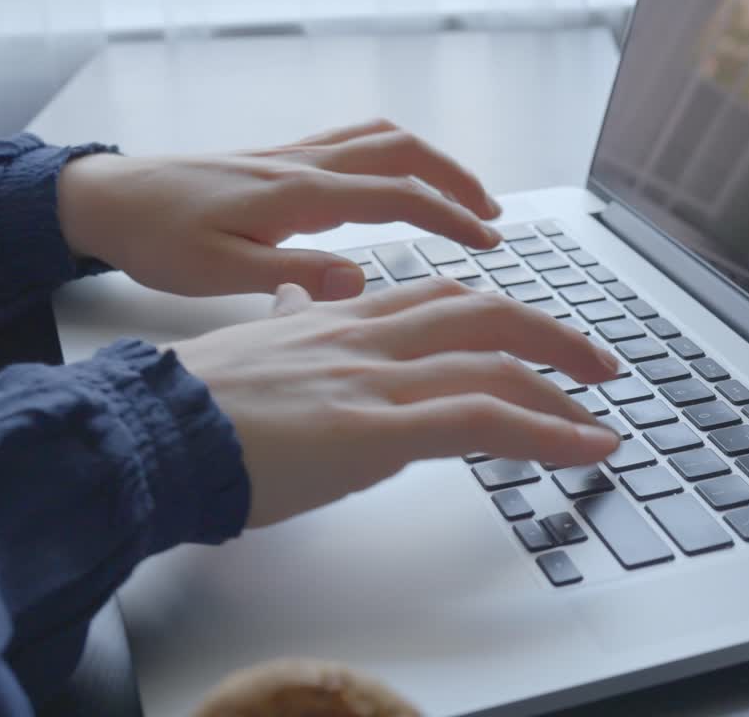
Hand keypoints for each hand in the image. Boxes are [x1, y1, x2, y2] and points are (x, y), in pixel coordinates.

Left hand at [58, 119, 502, 300]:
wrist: (109, 199)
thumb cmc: (158, 238)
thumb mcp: (219, 273)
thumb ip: (292, 275)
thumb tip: (356, 280)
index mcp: (298, 194)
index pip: (396, 196)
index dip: (450, 217)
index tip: (488, 241)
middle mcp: (303, 165)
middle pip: (401, 151)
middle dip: (455, 179)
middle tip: (493, 215)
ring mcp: (293, 156)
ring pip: (380, 139)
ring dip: (430, 161)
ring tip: (462, 195)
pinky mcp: (281, 161)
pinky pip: (354, 142)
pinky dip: (395, 156)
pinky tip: (399, 183)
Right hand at [168, 278, 622, 527]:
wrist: (147, 431)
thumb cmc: (191, 404)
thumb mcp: (253, 347)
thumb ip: (292, 322)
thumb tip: (298, 302)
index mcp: (341, 319)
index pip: (440, 300)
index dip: (496, 314)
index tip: (527, 330)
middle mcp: (368, 337)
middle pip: (483, 312)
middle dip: (549, 334)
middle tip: (596, 362)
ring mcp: (375, 380)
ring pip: (493, 361)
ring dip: (561, 387)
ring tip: (601, 415)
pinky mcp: (375, 430)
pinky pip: (483, 421)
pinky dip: (546, 432)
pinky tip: (585, 446)